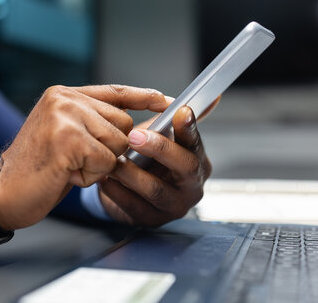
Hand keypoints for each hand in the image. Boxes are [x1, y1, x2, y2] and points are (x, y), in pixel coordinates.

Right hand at [0, 85, 172, 231]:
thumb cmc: (36, 168)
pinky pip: (106, 162)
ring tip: (69, 166)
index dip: (143, 96)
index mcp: (63, 95)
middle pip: (123, 123)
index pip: (114, 92)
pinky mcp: (68, 140)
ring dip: (100, 164)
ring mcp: (65, 117)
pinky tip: (67, 174)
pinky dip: (91, 176)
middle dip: (110, 149)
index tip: (166, 100)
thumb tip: (133, 127)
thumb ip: (92, 123)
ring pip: (118, 143)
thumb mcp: (64, 134)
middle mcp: (64, 99)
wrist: (3, 192)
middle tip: (77, 160)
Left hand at [97, 105, 211, 226]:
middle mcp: (192, 185)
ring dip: (132, 173)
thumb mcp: (162, 137)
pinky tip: (105, 179)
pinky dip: (118, 192)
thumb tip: (212, 96)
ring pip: (156, 190)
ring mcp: (174, 206)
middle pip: (185, 166)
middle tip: (134, 136)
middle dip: (160, 149)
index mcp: (197, 161)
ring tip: (114, 160)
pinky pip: (135, 207)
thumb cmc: (148, 159)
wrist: (130, 192)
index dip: (189, 128)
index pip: (197, 142)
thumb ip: (177, 118)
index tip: (180, 111)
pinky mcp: (152, 221)